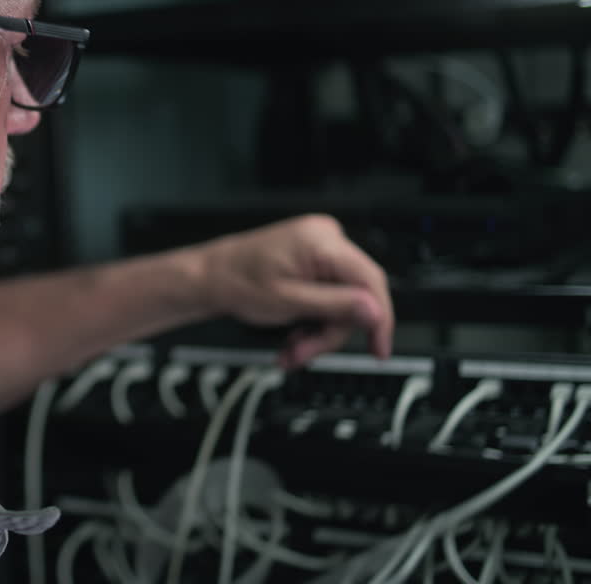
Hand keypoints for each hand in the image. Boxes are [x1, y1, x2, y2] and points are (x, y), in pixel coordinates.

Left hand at [195, 215, 393, 367]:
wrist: (210, 278)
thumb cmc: (236, 282)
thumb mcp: (288, 301)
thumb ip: (334, 306)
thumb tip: (374, 311)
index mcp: (321, 241)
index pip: (371, 280)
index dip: (380, 319)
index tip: (379, 349)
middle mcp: (326, 238)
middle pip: (355, 296)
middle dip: (331, 332)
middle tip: (305, 353)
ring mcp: (319, 248)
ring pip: (342, 302)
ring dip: (319, 332)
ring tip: (292, 348)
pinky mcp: (313, 261)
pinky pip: (330, 295)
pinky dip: (315, 320)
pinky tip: (296, 334)